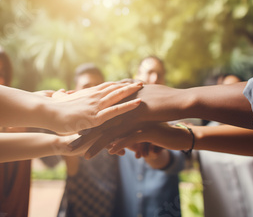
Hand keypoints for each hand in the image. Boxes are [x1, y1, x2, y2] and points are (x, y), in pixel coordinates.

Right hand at [48, 81, 143, 134]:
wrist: (47, 113)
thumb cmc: (52, 109)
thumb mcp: (61, 101)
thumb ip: (64, 96)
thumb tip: (60, 92)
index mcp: (87, 94)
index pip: (106, 86)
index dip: (118, 84)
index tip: (128, 81)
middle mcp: (93, 96)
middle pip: (114, 88)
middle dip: (128, 85)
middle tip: (141, 81)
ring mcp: (95, 105)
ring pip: (117, 95)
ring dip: (131, 90)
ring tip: (143, 86)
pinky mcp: (95, 116)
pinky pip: (115, 110)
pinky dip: (128, 106)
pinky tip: (138, 103)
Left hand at [69, 84, 185, 157]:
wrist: (183, 101)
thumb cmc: (166, 102)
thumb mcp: (145, 100)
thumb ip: (133, 99)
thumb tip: (126, 95)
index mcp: (122, 101)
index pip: (99, 113)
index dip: (85, 122)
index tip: (71, 128)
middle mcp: (124, 106)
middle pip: (99, 123)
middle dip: (84, 134)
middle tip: (69, 144)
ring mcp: (132, 114)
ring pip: (110, 131)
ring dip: (96, 145)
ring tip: (84, 157)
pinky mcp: (143, 122)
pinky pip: (127, 135)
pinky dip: (118, 143)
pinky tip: (109, 153)